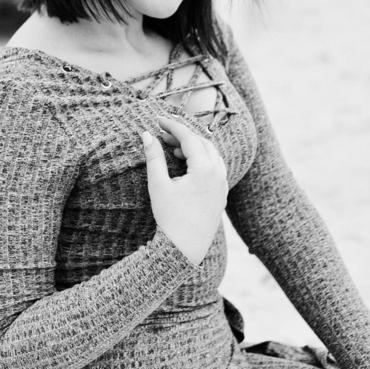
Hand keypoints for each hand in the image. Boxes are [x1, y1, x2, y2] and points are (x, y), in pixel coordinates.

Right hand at [140, 116, 227, 265]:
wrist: (184, 249)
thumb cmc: (170, 218)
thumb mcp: (158, 185)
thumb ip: (153, 157)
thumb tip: (147, 134)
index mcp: (205, 170)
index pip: (189, 138)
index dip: (173, 126)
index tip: (158, 119)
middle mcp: (218, 174)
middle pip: (202, 143)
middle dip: (183, 135)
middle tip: (163, 133)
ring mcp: (222, 185)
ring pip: (211, 154)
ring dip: (193, 147)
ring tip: (173, 148)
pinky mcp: (221, 194)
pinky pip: (215, 167)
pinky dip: (201, 159)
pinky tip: (185, 164)